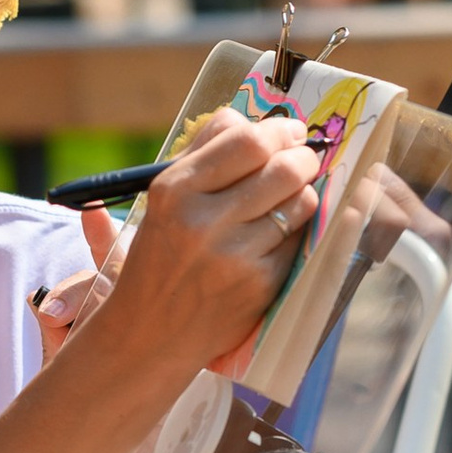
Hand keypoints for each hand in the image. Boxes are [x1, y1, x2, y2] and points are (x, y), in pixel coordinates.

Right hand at [84, 107, 320, 394]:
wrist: (147, 334)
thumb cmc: (159, 257)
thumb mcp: (163, 200)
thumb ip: (202, 153)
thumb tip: (249, 118)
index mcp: (174, 191)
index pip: (246, 141)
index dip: (279, 130)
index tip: (289, 131)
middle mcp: (202, 221)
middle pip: (283, 167)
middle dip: (303, 157)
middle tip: (303, 157)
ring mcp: (234, 256)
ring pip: (299, 201)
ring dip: (302, 192)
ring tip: (289, 196)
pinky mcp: (259, 285)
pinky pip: (298, 239)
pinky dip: (295, 229)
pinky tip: (279, 232)